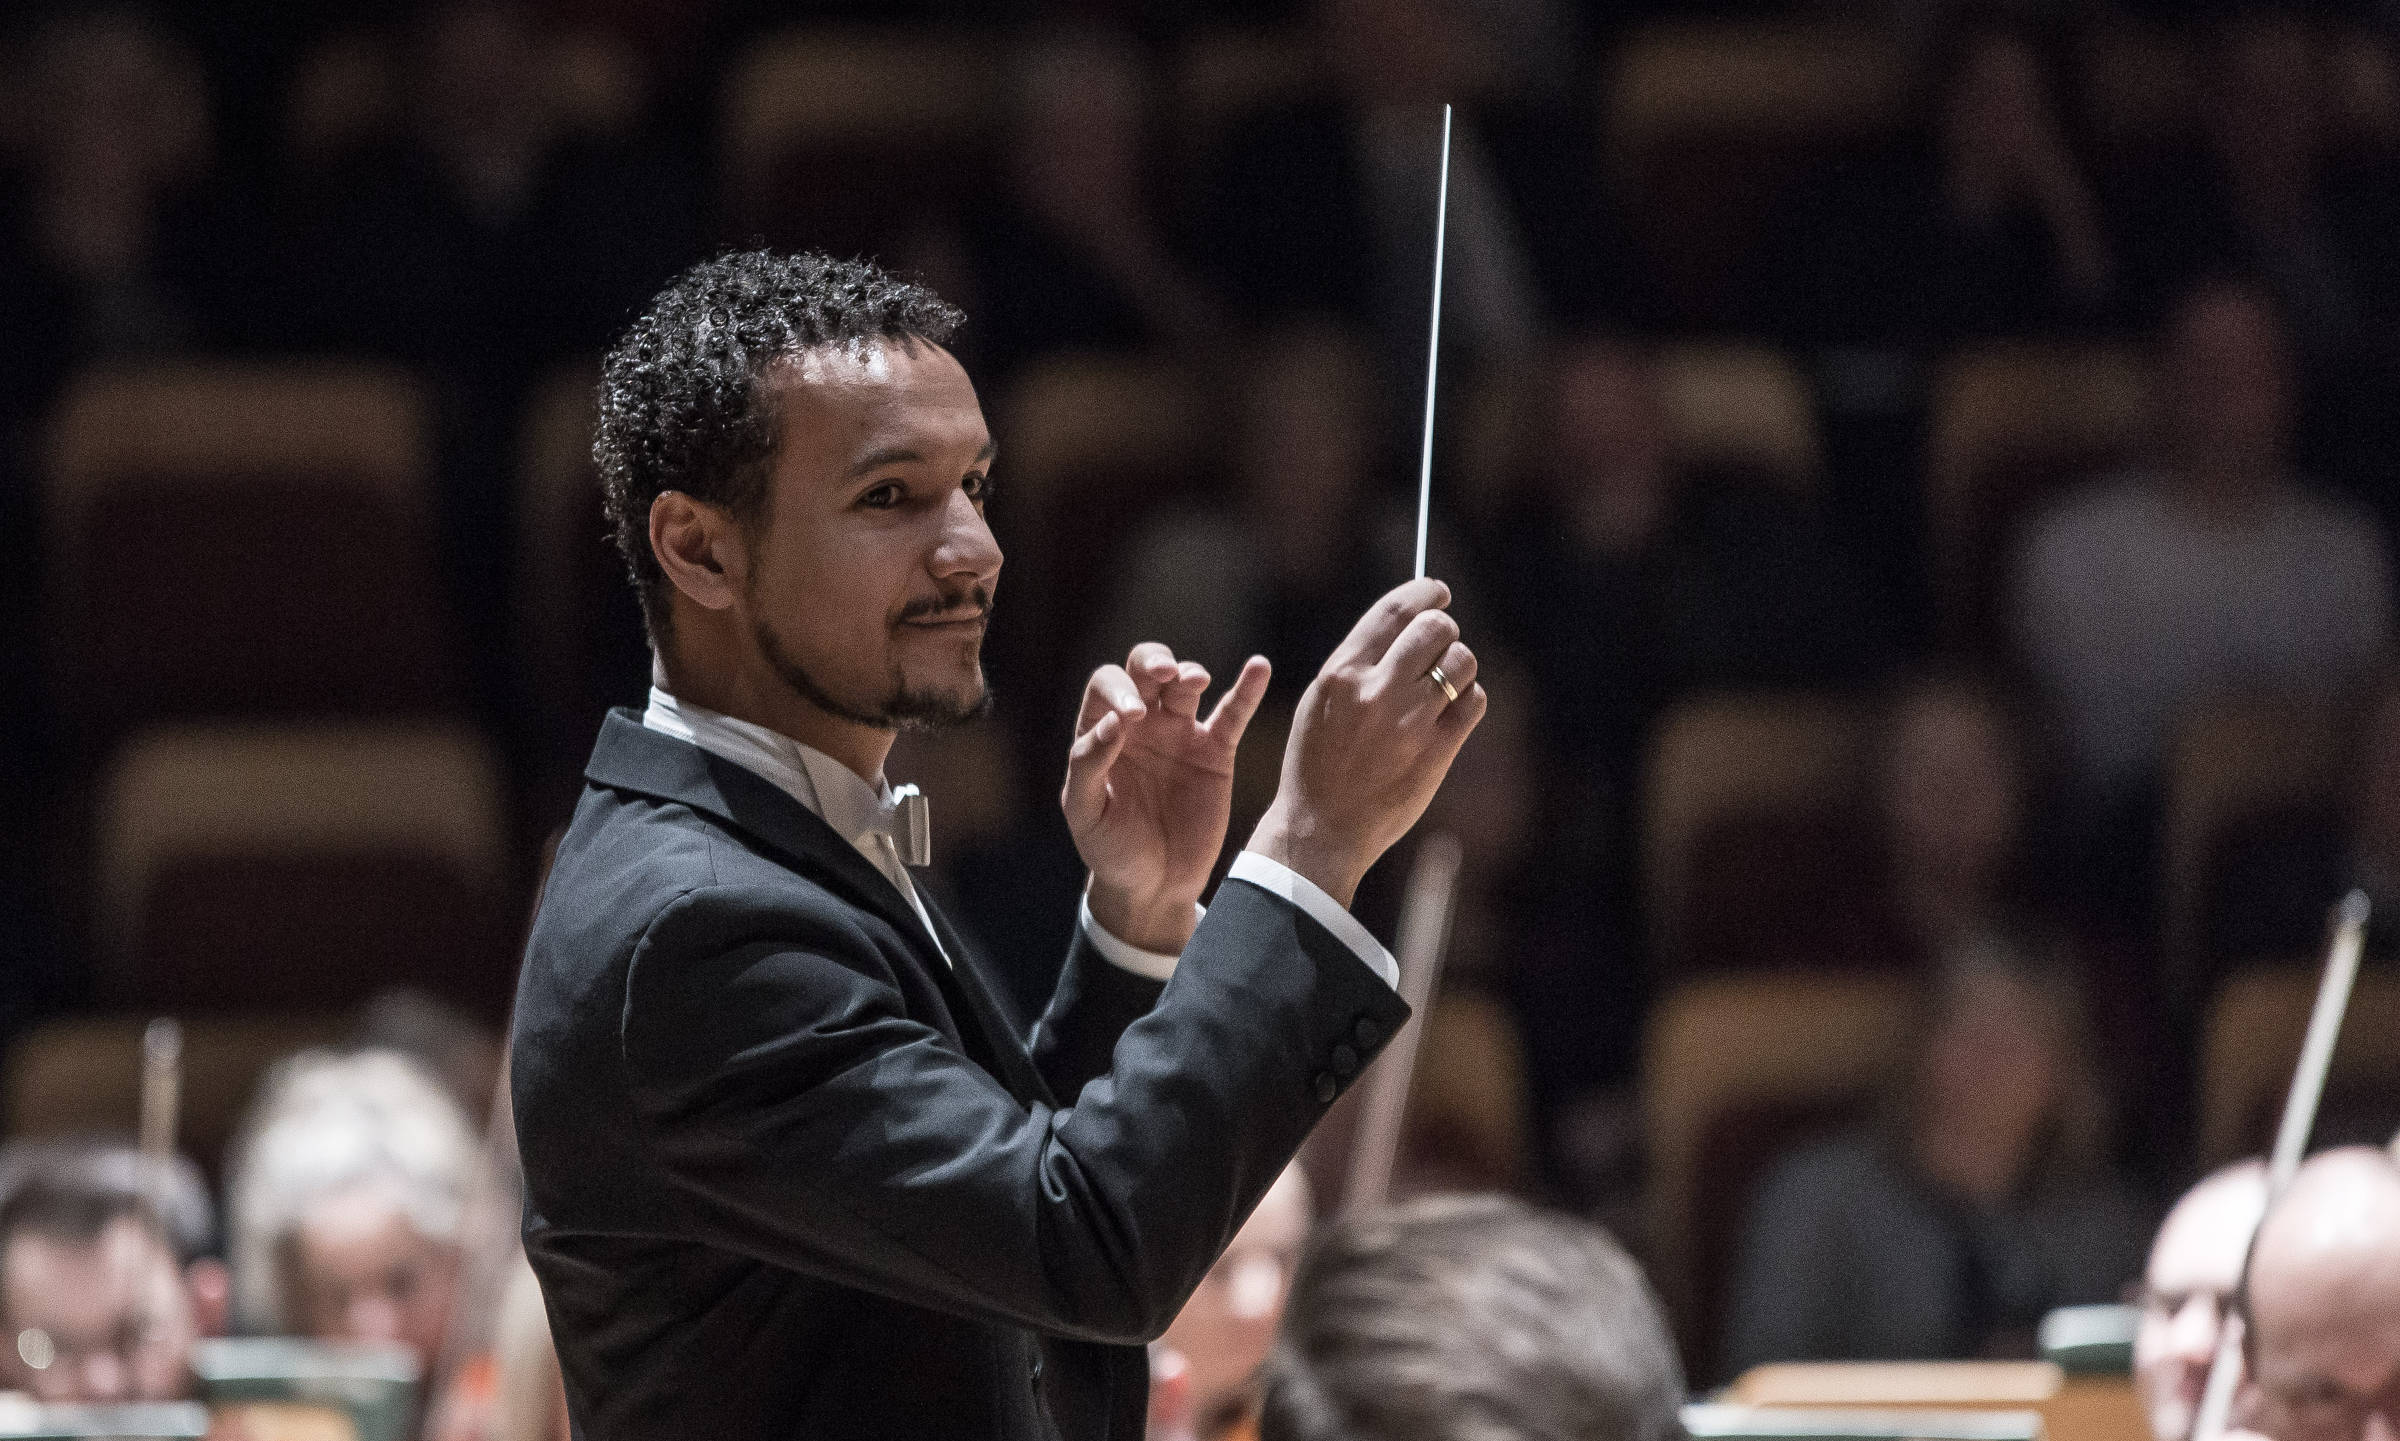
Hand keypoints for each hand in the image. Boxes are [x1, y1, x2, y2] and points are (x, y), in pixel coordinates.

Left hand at [1062, 644, 1272, 952]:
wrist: (1154, 886)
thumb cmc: (1110, 849)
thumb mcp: (1085, 813)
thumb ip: (1087, 765)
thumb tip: (1113, 722)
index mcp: (1103, 731)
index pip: (1107, 686)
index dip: (1118, 691)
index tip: (1131, 718)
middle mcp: (1141, 724)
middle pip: (1145, 670)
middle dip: (1153, 662)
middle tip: (1162, 674)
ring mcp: (1180, 735)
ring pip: (1185, 685)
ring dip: (1189, 673)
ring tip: (1193, 680)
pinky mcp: (1215, 754)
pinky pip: (1233, 714)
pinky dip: (1248, 690)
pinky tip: (1259, 667)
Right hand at [1247, 578, 1485, 906]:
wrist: (1320, 829)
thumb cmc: (1318, 763)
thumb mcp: (1322, 702)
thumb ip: (1359, 663)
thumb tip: (1407, 622)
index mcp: (1341, 673)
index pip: (1394, 610)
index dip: (1424, 591)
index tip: (1438, 590)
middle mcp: (1376, 692)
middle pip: (1435, 629)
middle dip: (1445, 629)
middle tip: (1441, 642)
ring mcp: (1408, 723)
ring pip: (1461, 662)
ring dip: (1459, 666)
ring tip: (1444, 685)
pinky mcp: (1436, 752)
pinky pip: (1473, 702)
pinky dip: (1469, 700)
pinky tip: (1452, 712)